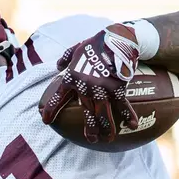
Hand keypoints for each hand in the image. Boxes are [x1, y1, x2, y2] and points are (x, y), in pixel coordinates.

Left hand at [39, 25, 139, 142]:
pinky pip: (122, 106)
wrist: (115, 39)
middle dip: (89, 129)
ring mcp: (102, 90)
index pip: (58, 96)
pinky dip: (128, 116)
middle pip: (85, 113)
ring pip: (103, 115)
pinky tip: (133, 126)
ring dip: (106, 129)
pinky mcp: (117, 89)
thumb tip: (58, 66)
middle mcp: (85, 87)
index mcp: (72, 77)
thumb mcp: (76, 48)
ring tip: (108, 138)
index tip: (45, 120)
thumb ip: (65, 57)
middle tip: (91, 139)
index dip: (51, 109)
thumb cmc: (95, 44)